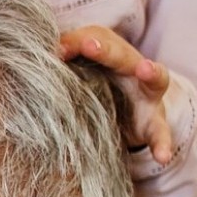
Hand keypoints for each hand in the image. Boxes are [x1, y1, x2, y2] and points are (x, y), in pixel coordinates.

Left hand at [59, 25, 173, 163]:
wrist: (127, 116)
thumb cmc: (98, 88)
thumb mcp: (81, 76)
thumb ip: (64, 64)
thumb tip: (34, 60)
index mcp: (110, 56)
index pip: (94, 41)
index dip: (75, 42)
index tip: (56, 50)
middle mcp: (132, 70)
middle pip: (122, 55)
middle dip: (107, 50)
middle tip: (90, 45)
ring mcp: (148, 95)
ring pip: (155, 80)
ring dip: (151, 73)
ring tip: (145, 69)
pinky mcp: (155, 122)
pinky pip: (161, 131)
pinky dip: (162, 143)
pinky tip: (162, 156)